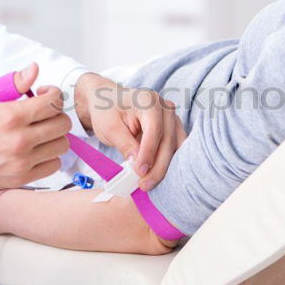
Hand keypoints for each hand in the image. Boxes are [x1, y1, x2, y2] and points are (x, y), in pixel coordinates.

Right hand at [0, 63, 71, 199]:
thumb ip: (11, 83)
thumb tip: (34, 70)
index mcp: (10, 117)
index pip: (54, 103)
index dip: (53, 95)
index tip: (46, 95)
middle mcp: (19, 141)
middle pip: (63, 124)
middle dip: (56, 114)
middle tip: (43, 113)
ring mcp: (21, 162)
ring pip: (62, 145)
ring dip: (54, 136)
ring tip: (39, 131)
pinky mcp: (20, 179)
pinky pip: (53, 165)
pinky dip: (49, 156)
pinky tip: (35, 149)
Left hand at [74, 73, 185, 189]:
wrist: (109, 100)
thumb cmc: (107, 111)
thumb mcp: (109, 127)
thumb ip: (125, 144)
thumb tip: (138, 166)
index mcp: (148, 100)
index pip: (154, 130)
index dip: (148, 154)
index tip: (140, 173)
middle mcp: (164, 107)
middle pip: (168, 140)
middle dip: (158, 165)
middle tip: (145, 184)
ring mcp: (172, 117)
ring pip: (176, 145)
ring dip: (165, 166)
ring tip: (150, 183)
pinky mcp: (173, 127)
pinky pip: (176, 146)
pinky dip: (169, 161)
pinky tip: (158, 175)